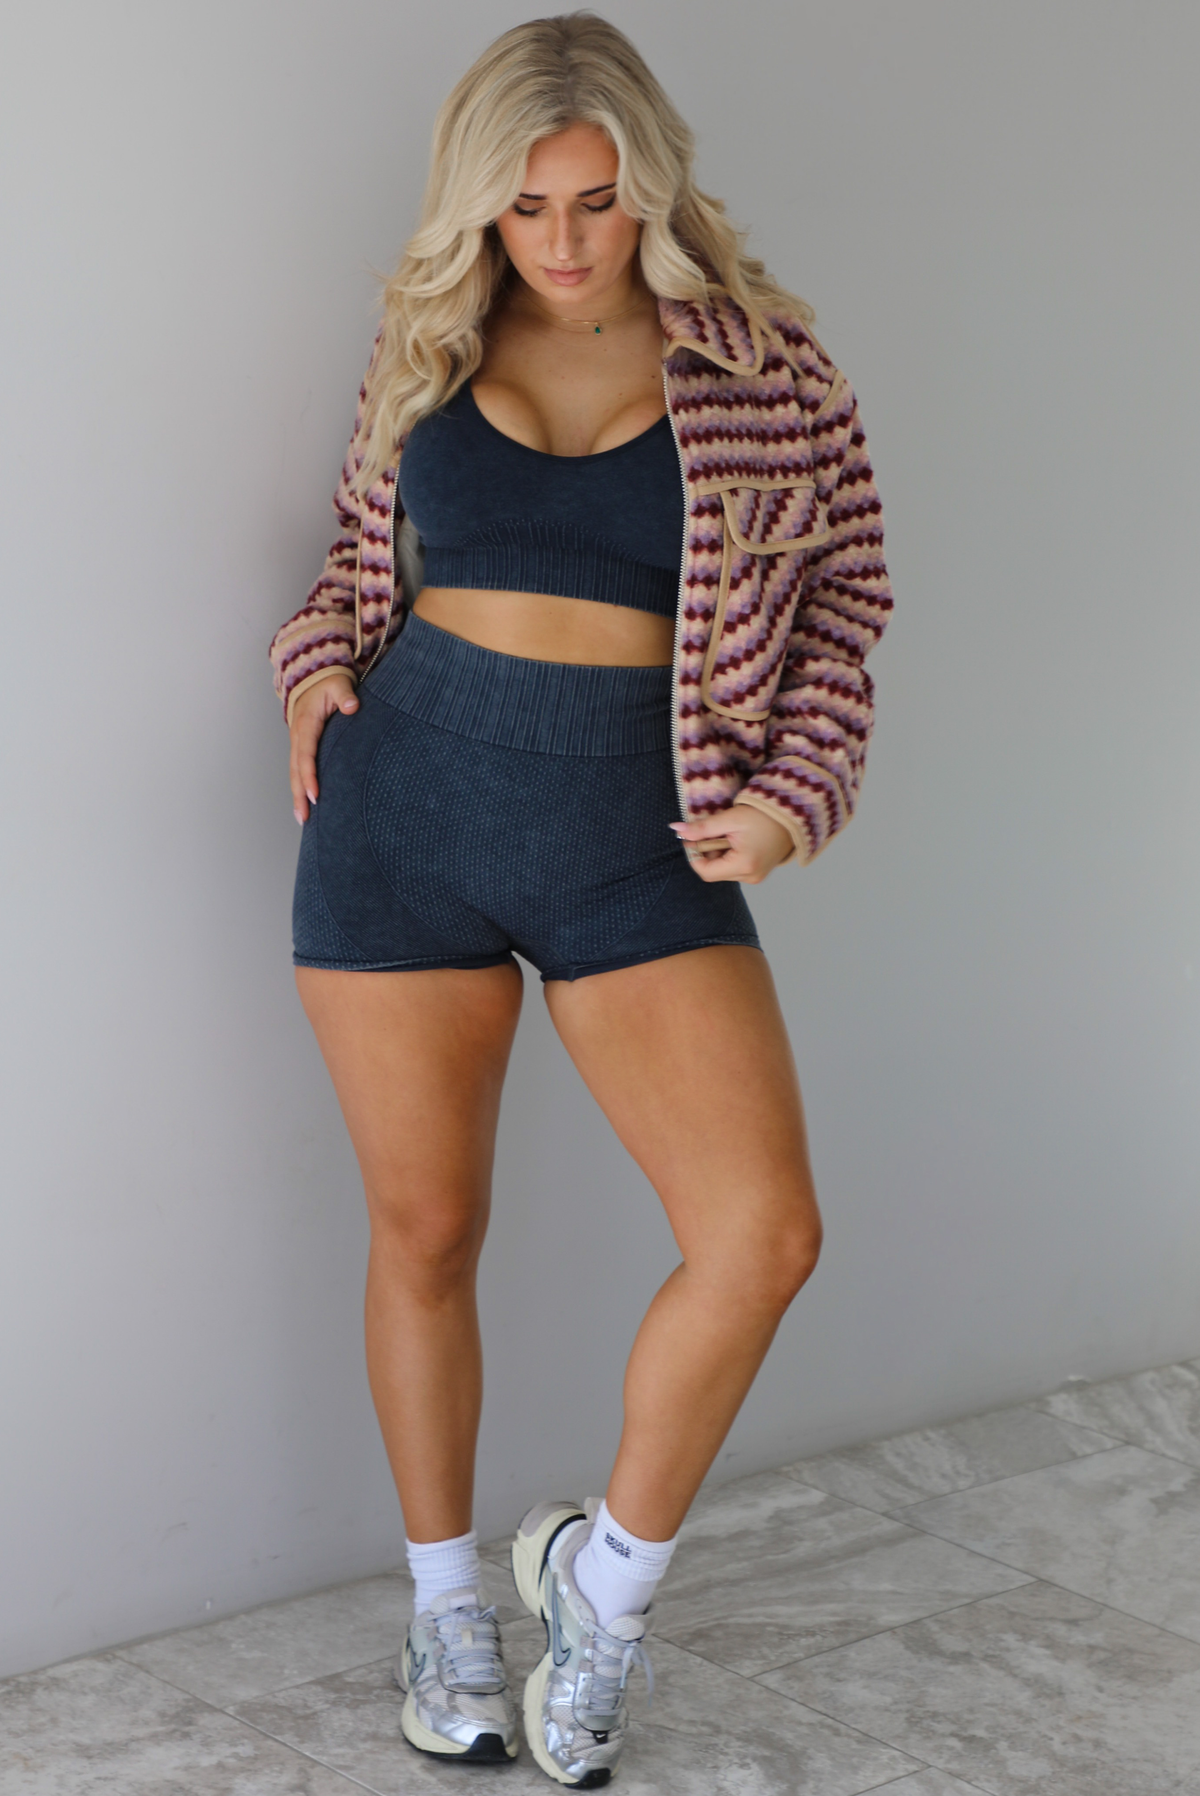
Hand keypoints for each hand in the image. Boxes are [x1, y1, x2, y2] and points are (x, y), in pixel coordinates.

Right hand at [289, 674, 358, 822]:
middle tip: (304, 817)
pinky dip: (299, 786)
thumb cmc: (329, 682)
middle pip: (295, 770)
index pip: (306, 754)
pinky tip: (304, 803)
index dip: (309, 776)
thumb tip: (352, 706)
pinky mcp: (301, 746)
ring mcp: (298, 742)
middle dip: (298, 794)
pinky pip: (298, 768)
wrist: (314, 676)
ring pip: (294, 772)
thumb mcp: (339, 684)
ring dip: (296, 795)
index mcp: (306, 723)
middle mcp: (298, 735)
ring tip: (301, 818)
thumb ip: (345, 695)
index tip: (315, 794)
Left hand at [670, 804, 794, 883]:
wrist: (792, 814)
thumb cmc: (764, 815)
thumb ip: (702, 828)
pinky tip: (737, 840)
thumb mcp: (729, 819)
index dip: (694, 855)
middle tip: (714, 831)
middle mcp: (750, 876)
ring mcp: (756, 876)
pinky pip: (735, 868)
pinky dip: (730, 855)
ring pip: (723, 870)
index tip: (692, 838)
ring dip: (718, 853)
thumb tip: (677, 829)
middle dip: (708, 852)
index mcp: (744, 865)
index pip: (705, 872)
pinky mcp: (758, 873)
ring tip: (729, 834)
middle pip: (714, 872)